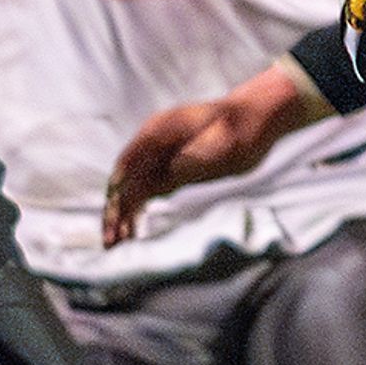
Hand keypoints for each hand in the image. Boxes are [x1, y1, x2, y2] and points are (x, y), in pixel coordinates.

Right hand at [102, 70, 324, 244]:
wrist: (254, 121)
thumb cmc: (240, 127)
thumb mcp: (221, 144)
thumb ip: (192, 161)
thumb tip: (167, 179)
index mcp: (158, 131)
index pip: (128, 164)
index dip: (120, 191)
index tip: (115, 216)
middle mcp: (152, 144)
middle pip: (124, 179)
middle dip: (115, 210)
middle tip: (111, 240)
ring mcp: (158, 158)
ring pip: (132, 189)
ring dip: (122, 215)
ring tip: (116, 244)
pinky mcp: (169, 172)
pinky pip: (146, 194)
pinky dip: (137, 213)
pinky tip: (131, 233)